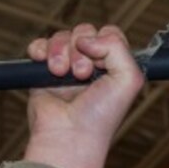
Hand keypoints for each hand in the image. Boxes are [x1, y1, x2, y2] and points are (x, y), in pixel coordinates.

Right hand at [22, 24, 144, 167]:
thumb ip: (119, 47)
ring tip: (61, 73)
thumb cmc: (101, 116)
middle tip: (82, 74)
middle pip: (83, 32)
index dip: (103, 40)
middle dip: (80, 49)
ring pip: (61, 37)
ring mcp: (66, 68)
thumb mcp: (129, 79)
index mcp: (113, 65)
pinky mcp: (42, 73)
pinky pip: (39, 46)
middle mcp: (91, 65)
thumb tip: (88, 38)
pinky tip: (43, 63)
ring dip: (60, 51)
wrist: (69, 135)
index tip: (99, 61)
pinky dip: (40, 49)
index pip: (109, 33)